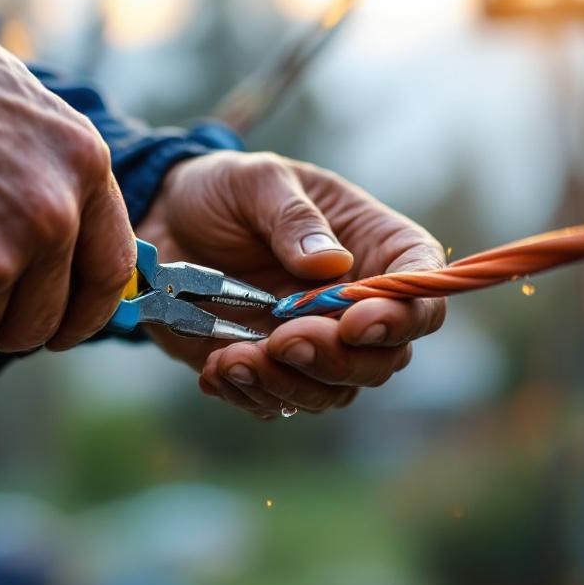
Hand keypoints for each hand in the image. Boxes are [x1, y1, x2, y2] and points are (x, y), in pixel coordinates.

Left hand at [135, 151, 445, 417]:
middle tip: (282, 340)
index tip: (357, 323)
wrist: (162, 222)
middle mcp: (354, 306)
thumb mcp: (255, 181)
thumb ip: (292, 218)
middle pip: (383, 359)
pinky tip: (215, 368)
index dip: (403, 317)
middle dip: (336, 360)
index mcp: (375, 249)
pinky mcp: (269, 370)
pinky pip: (277, 403)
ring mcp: (314, 344)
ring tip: (233, 358)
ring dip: (287, 384)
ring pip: (332, 392)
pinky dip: (249, 394)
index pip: (421, 293)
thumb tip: (329, 266)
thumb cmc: (224, 191)